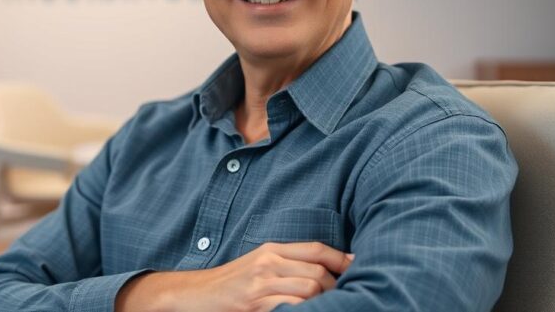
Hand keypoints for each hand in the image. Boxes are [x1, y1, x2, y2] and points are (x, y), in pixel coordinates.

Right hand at [116, 242, 353, 311]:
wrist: (194, 295)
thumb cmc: (230, 284)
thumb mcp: (258, 265)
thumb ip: (287, 264)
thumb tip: (324, 272)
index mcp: (271, 250)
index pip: (316, 249)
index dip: (343, 258)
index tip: (360, 266)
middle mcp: (268, 262)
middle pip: (318, 272)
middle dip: (338, 287)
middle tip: (349, 296)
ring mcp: (260, 283)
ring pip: (309, 289)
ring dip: (325, 300)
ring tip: (332, 306)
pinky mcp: (254, 303)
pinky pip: (290, 306)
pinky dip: (305, 309)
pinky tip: (311, 311)